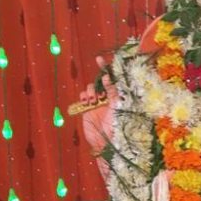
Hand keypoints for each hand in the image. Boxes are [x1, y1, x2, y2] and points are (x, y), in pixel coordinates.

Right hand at [79, 56, 117, 179]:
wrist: (105, 142)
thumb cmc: (116, 125)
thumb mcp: (117, 106)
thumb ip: (113, 91)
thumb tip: (107, 77)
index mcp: (116, 95)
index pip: (111, 78)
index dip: (106, 68)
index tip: (99, 59)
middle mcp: (106, 96)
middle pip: (99, 82)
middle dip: (96, 83)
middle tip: (98, 94)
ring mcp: (96, 102)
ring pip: (90, 88)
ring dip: (90, 91)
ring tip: (93, 101)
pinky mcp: (87, 108)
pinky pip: (83, 96)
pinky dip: (84, 96)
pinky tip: (87, 102)